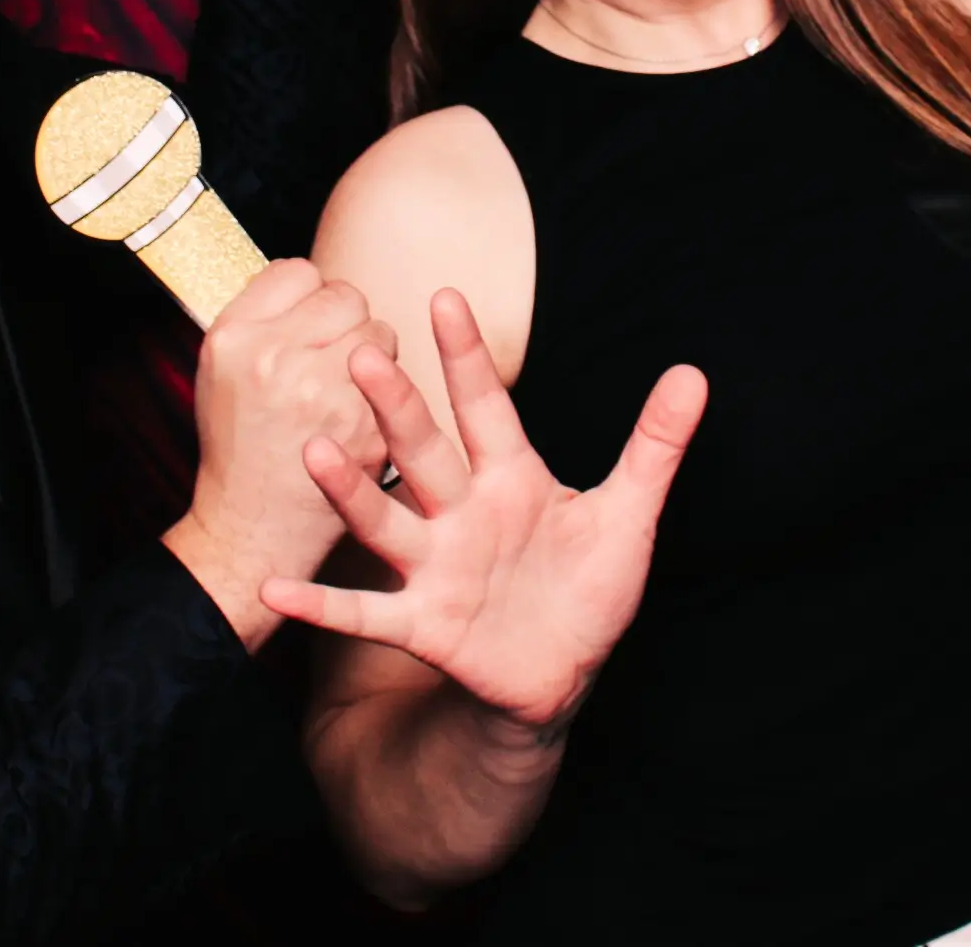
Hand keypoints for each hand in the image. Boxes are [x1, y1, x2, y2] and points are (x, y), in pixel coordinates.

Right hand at [167, 259, 394, 644]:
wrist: (253, 528)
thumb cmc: (239, 443)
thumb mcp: (218, 369)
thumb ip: (258, 316)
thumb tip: (309, 279)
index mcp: (237, 338)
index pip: (299, 273)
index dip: (308, 297)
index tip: (306, 322)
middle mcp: (278, 360)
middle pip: (346, 297)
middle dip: (345, 324)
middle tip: (330, 359)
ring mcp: (327, 395)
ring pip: (380, 334)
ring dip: (374, 357)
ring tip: (346, 389)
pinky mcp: (368, 431)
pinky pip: (399, 381)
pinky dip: (387, 397)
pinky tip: (360, 420)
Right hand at [260, 290, 706, 732]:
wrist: (564, 674)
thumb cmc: (588, 588)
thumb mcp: (628, 514)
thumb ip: (655, 445)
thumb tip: (694, 374)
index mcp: (510, 478)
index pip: (485, 408)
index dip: (466, 357)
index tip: (446, 297)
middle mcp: (462, 513)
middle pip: (425, 451)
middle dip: (397, 407)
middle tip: (364, 354)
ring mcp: (437, 567)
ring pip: (385, 521)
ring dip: (350, 489)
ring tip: (314, 450)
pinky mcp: (424, 624)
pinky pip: (363, 614)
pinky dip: (320, 605)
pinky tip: (276, 588)